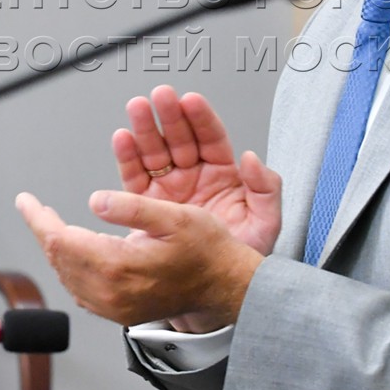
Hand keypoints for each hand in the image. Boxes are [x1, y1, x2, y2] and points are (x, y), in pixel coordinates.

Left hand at [14, 189, 263, 330]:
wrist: (227, 290)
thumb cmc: (208, 252)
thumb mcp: (176, 217)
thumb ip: (131, 208)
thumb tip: (93, 200)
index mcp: (118, 266)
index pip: (59, 240)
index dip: (37, 218)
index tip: (25, 200)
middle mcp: (111, 293)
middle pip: (58, 259)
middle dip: (43, 230)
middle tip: (35, 207)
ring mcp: (114, 308)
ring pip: (66, 276)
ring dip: (55, 249)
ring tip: (50, 224)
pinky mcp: (119, 312)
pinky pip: (80, 290)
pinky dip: (70, 267)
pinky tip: (74, 251)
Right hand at [114, 85, 281, 256]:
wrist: (214, 292)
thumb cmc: (241, 258)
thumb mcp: (265, 224)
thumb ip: (266, 189)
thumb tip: (254, 159)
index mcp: (223, 175)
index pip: (212, 138)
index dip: (201, 119)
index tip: (190, 101)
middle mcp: (194, 176)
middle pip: (180, 138)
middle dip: (169, 116)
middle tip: (159, 97)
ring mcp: (169, 188)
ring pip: (156, 151)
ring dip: (145, 129)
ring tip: (136, 108)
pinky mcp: (147, 204)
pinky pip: (135, 176)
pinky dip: (127, 157)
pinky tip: (123, 138)